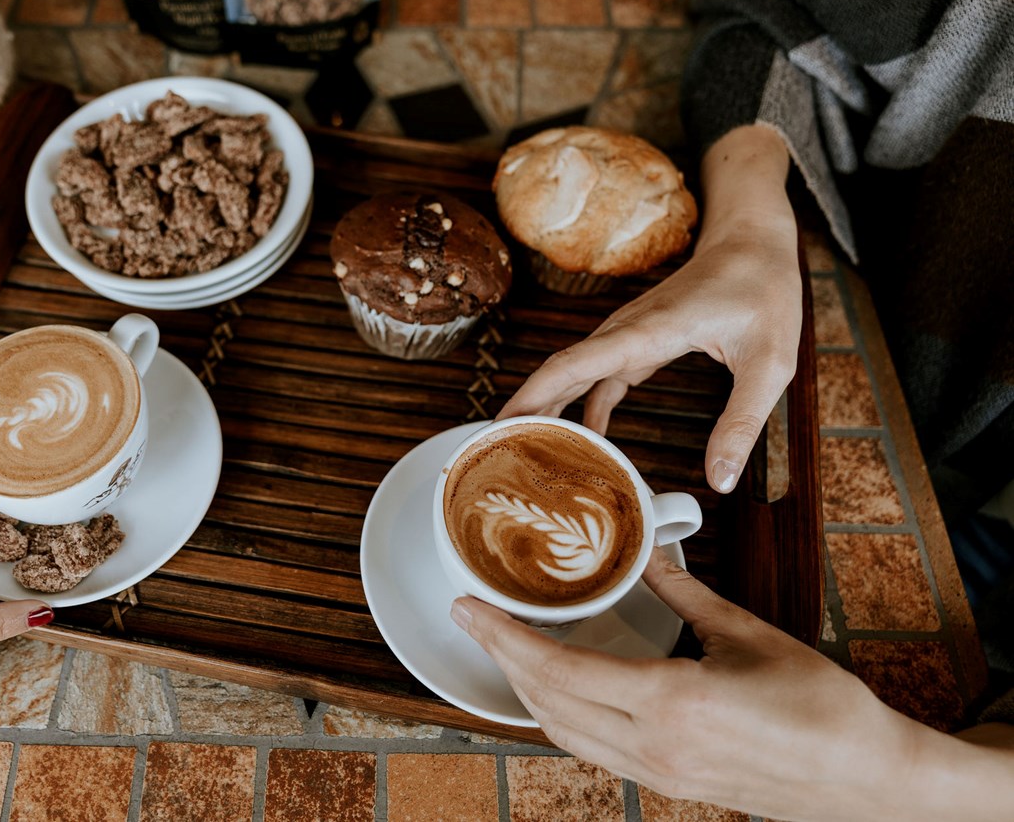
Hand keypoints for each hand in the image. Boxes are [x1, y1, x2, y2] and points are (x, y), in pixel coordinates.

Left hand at [452, 551, 929, 820]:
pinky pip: (593, 750)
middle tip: (474, 617)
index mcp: (671, 704)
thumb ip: (685, 591)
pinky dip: (562, 716)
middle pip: (547, 704)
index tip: (469, 608)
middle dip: (501, 658)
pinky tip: (558, 687)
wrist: (868, 780)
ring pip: (563, 734)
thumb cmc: (822, 708)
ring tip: (507, 646)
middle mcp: (653, 748)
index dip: (504, 637)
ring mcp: (658, 775)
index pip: (559, 671)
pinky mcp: (670, 786)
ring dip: (527, 690)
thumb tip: (648, 551)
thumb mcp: (747, 634)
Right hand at [500, 125, 800, 492]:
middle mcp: (626, 331)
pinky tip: (584, 433)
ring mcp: (629, 333)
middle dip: (526, 410)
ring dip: (550, 407)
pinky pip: (600, 375)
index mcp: (646, 332)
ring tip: (528, 448)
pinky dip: (584, 403)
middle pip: (559, 372)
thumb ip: (741, 423)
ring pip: (575, 374)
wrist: (754, 238)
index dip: (532, 396)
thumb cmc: (763, 288)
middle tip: (499, 452)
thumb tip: (719, 481)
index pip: (572, 366)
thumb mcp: (768, 363)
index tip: (501, 425)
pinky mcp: (640, 339)